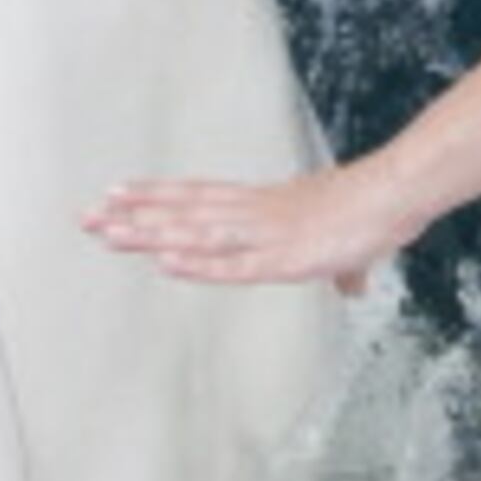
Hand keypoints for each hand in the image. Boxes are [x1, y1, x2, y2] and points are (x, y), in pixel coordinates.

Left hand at [84, 165, 405, 291]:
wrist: (395, 195)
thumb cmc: (375, 212)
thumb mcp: (350, 248)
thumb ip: (344, 269)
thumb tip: (353, 286)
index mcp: (262, 206)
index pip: (196, 197)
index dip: (154, 197)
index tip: (114, 194)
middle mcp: (253, 213)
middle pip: (182, 212)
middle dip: (132, 216)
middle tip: (86, 216)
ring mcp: (265, 234)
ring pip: (195, 233)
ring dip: (150, 234)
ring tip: (107, 234)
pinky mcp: (284, 259)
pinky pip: (233, 264)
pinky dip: (198, 264)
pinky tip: (166, 264)